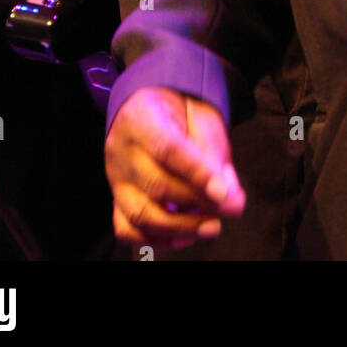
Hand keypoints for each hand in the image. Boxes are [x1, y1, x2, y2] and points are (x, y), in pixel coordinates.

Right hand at [105, 87, 244, 252]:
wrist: (152, 107)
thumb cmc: (180, 111)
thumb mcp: (202, 116)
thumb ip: (214, 151)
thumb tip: (227, 193)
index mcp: (142, 116)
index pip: (167, 148)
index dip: (197, 173)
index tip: (223, 192)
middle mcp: (122, 148)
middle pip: (156, 184)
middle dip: (198, 202)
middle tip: (231, 207)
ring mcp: (116, 177)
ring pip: (141, 213)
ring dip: (182, 227)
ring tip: (212, 226)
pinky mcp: (117, 199)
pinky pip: (128, 230)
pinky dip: (158, 240)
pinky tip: (185, 236)